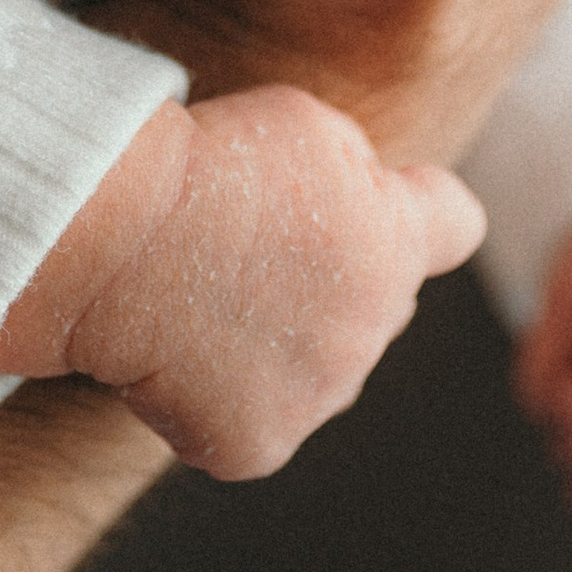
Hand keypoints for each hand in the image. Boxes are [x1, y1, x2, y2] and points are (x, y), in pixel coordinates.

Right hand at [0, 92, 484, 479]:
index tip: (380, 208)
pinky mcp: (257, 445)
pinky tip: (184, 350)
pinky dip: (222, 395)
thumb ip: (365, 170)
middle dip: (339, 281)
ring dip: (285, 342)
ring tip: (210, 296)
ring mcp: (317, 397)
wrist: (114, 239)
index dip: (421, 212)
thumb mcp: (310, 126)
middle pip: (379, 304)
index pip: (456, 226)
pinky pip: (257, 420)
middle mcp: (372, 331)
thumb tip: (376, 205)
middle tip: (255, 250)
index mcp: (396, 244)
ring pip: (319, 369)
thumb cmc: (206, 166)